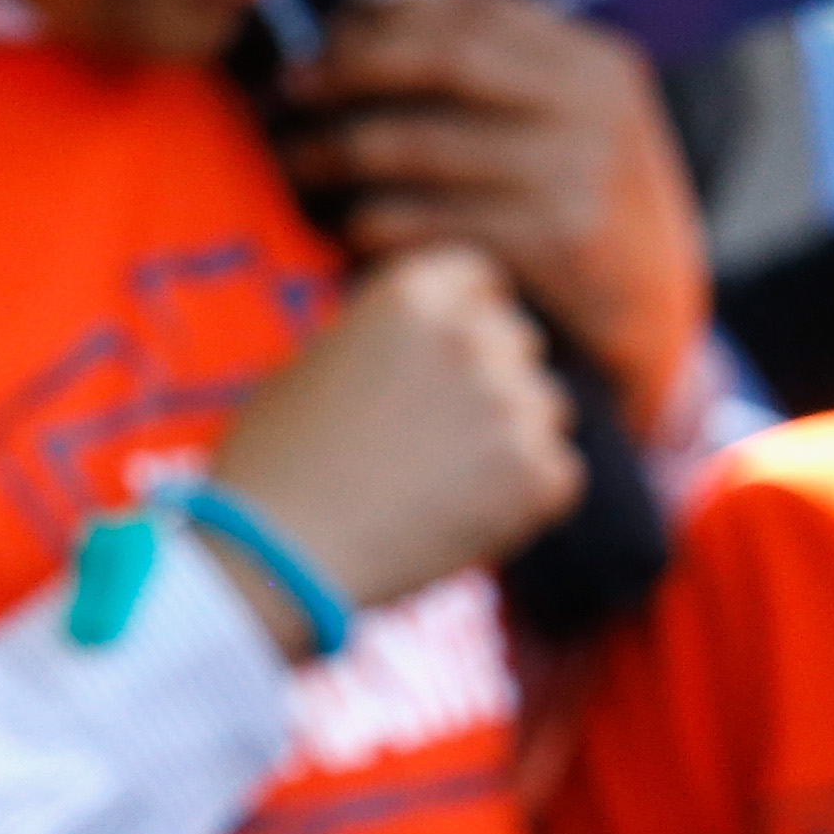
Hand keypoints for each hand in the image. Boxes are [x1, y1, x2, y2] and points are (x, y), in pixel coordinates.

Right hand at [206, 244, 581, 625]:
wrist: (275, 553)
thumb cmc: (278, 463)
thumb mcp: (322, 360)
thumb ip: (397, 337)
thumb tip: (446, 336)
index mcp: (415, 295)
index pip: (481, 280)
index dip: (470, 319)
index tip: (450, 362)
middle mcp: (473, 335)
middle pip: (520, 343)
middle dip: (492, 380)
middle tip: (436, 437)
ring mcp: (513, 402)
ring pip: (546, 409)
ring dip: (511, 439)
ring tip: (437, 485)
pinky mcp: (539, 471)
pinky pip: (557, 474)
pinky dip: (523, 499)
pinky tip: (460, 519)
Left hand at [282, 0, 710, 411]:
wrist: (657, 312)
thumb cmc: (586, 207)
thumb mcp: (574, 121)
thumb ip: (499, 75)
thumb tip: (355, 31)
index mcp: (595, 62)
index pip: (472, 10)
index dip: (384, 20)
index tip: (327, 41)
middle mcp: (594, 106)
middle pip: (445, 60)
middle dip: (352, 69)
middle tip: (292, 92)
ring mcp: (578, 173)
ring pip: (423, 142)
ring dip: (339, 150)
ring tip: (300, 163)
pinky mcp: (554, 244)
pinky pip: (428, 221)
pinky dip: (374, 222)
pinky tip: (353, 228)